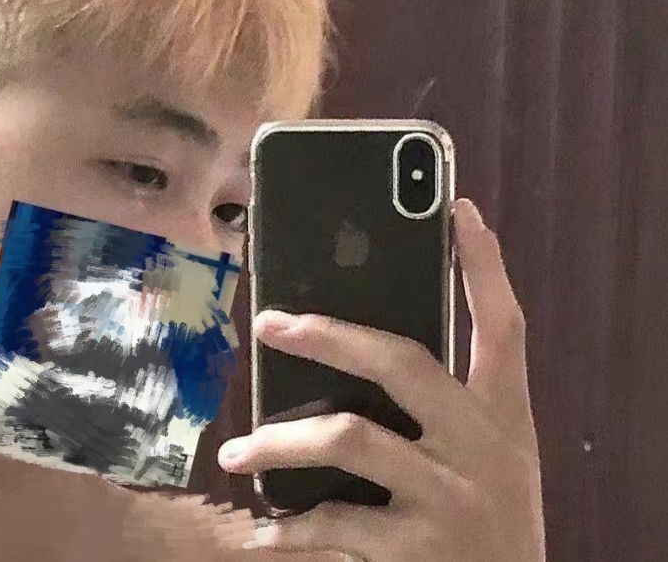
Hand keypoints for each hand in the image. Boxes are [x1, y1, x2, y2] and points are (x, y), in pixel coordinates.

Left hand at [218, 199, 545, 561]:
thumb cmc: (491, 518)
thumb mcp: (493, 457)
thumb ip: (448, 407)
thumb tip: (361, 350)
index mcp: (504, 417)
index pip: (504, 326)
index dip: (484, 266)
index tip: (459, 210)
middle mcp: (481, 449)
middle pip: (402, 361)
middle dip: (330, 333)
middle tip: (270, 323)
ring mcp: (448, 499)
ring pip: (348, 437)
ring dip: (278, 443)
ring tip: (235, 453)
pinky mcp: (415, 552)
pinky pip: (334, 523)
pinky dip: (290, 529)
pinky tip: (263, 531)